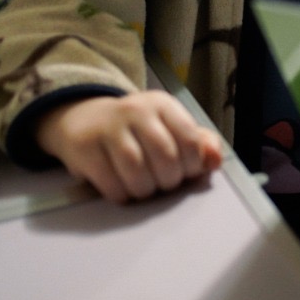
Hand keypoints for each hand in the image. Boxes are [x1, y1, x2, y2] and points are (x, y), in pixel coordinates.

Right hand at [35, 91, 223, 202]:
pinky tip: (123, 189)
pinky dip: (122, 194)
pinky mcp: (85, 148)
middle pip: (165, 157)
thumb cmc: (135, 130)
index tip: (185, 172)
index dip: (192, 165)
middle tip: (163, 183)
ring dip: (145, 190)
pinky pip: (111, 183)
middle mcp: (136, 110)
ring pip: (137, 172)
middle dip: (169, 180)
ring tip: (144, 188)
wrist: (83, 119)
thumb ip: (199, 143)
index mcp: (162, 105)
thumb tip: (215, 161)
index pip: (189, 139)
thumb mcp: (169, 127)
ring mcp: (108, 127)